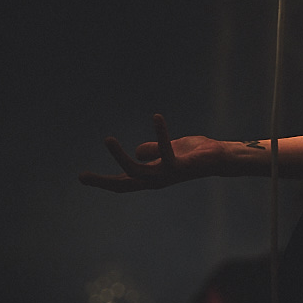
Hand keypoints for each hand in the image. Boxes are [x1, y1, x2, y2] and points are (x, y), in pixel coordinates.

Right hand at [79, 114, 230, 192]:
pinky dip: (160, 133)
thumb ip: (151, 151)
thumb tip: (137, 151)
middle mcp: (157, 180)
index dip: (103, 181)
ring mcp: (168, 175)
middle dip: (102, 182)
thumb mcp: (168, 150)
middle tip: (82, 176)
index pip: (123, 182)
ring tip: (107, 139)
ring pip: (137, 171)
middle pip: (124, 185)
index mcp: (152, 176)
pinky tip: (157, 117)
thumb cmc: (194, 154)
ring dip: (120, 156)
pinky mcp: (181, 167)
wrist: (221, 158)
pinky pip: (165, 151)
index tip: (82, 177)